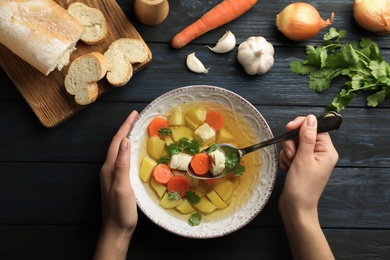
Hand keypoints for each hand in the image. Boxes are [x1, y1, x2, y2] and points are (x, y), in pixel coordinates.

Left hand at [94, 110, 138, 259]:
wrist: (116, 229)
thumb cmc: (121, 210)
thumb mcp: (122, 187)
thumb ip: (122, 164)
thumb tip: (125, 141)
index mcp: (109, 167)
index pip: (117, 142)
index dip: (125, 126)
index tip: (134, 113)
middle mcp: (109, 169)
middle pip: (117, 144)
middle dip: (126, 129)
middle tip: (137, 118)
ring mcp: (112, 175)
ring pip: (120, 151)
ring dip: (127, 138)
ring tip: (137, 129)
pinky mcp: (118, 181)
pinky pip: (123, 159)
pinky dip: (129, 150)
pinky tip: (136, 152)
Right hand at [278, 114, 337, 259]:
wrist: (295, 208)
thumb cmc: (302, 187)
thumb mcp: (304, 159)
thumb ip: (307, 137)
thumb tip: (310, 118)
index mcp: (327, 151)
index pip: (316, 128)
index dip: (301, 126)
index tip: (289, 127)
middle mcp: (320, 154)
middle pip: (302, 135)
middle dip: (292, 144)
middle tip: (292, 156)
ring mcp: (309, 159)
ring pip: (294, 144)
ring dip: (287, 153)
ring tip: (290, 166)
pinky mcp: (300, 164)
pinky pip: (290, 153)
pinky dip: (285, 160)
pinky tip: (287, 169)